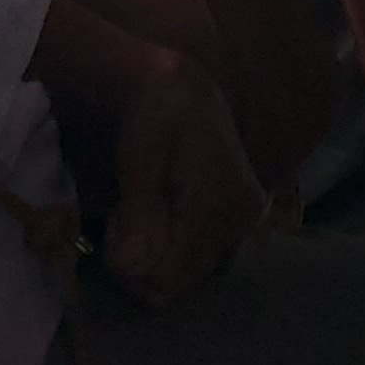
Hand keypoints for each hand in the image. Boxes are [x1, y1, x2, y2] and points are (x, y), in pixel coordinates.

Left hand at [71, 42, 267, 302]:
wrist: (181, 88)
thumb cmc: (156, 115)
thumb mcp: (138, 158)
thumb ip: (139, 214)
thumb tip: (135, 270)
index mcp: (220, 200)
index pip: (170, 274)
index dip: (133, 262)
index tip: (118, 222)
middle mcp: (243, 217)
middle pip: (178, 277)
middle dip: (143, 255)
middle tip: (126, 213)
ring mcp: (247, 220)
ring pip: (187, 270)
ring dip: (157, 249)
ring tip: (143, 207)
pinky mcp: (244, 219)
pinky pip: (199, 256)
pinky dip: (174, 242)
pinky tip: (163, 211)